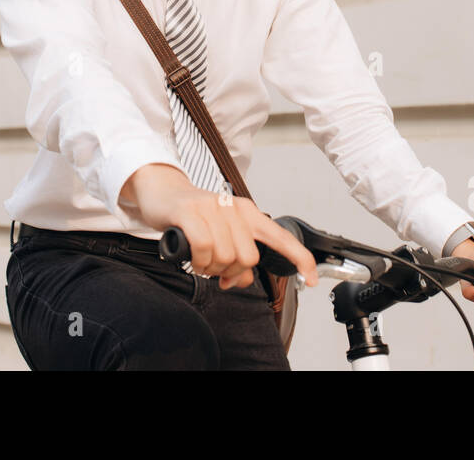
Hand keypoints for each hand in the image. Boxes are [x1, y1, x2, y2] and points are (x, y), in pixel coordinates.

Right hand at [120, 164, 317, 290]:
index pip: (281, 238)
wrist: (163, 192)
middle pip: (248, 258)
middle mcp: (234, 208)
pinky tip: (193, 258)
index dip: (300, 259)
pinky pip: (205, 249)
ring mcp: (212, 208)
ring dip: (210, 268)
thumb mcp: (222, 235)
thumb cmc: (194, 217)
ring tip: (200, 260)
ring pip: (226, 256)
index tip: (310, 279)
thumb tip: (241, 281)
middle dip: (230, 272)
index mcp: (248, 213)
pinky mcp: (191, 212)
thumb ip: (237, 257)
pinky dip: (199, 261)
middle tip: (215, 269)